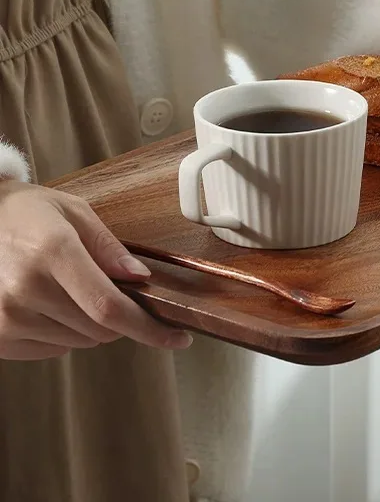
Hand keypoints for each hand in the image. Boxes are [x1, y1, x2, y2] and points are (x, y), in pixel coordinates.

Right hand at [0, 181, 192, 359]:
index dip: (148, 328)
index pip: (108, 306)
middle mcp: (26, 289)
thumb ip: (109, 247)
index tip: (177, 338)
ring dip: (90, 324)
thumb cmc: (27, 213)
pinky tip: (49, 303)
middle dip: (120, 316)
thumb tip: (140, 277)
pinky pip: (50, 351)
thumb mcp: (74, 213)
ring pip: (78, 342)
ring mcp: (5, 317)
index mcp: (52, 253)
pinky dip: (63, 334)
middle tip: (108, 287)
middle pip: (98, 328)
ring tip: (69, 287)